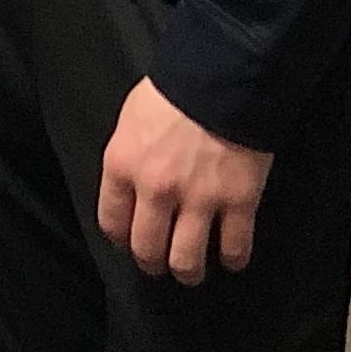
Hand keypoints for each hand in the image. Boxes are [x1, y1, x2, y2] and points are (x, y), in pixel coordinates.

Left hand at [98, 75, 271, 283]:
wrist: (221, 79)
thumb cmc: (172, 92)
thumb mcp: (130, 122)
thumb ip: (128, 159)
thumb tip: (131, 188)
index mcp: (122, 166)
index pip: (112, 222)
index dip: (121, 240)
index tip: (130, 244)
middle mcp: (155, 190)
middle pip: (147, 249)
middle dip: (152, 264)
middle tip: (160, 265)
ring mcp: (199, 200)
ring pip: (187, 260)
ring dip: (189, 272)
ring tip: (192, 271)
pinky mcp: (239, 202)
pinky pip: (234, 247)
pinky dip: (232, 259)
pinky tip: (230, 257)